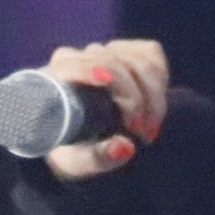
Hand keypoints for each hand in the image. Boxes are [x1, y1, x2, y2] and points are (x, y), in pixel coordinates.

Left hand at [40, 39, 169, 179]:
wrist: (72, 142)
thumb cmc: (68, 151)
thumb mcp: (77, 163)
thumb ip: (98, 157)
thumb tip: (125, 147)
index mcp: (55, 79)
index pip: (78, 64)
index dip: (103, 74)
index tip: (122, 99)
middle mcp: (76, 58)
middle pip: (116, 64)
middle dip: (136, 99)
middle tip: (141, 133)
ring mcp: (102, 52)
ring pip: (139, 60)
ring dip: (153, 95)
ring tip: (148, 129)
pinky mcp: (124, 51)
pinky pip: (151, 54)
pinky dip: (160, 79)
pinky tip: (154, 104)